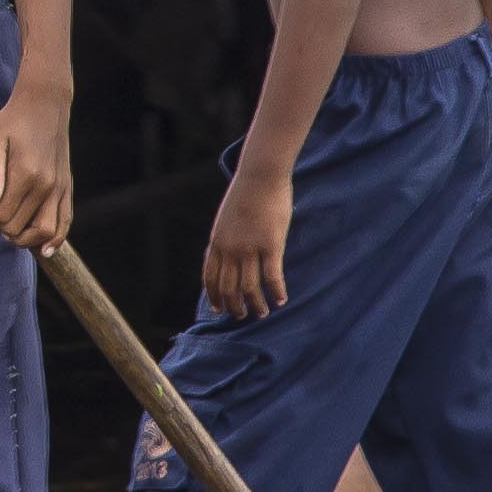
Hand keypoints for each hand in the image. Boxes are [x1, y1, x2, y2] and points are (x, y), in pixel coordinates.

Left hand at [0, 83, 74, 252]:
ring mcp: (60, 187)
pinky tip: (46, 250)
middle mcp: (46, 185)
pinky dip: (56, 239)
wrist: (46, 104)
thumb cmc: (15, 120)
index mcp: (26, 173)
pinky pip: (65, 221)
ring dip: (25, 240)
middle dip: (0, 225)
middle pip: (20, 227)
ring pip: (45, 231)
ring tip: (12, 230)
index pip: (2, 214)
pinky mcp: (67, 187)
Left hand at [201, 164, 291, 318]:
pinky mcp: (270, 245)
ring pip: (249, 287)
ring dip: (256, 304)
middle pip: (229, 288)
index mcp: (217, 242)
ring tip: (263, 313)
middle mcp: (230, 249)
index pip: (210, 278)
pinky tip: (281, 300)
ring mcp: (249, 248)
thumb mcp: (226, 218)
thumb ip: (226, 238)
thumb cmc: (246, 193)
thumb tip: (229, 254)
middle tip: (243, 315)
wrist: (260, 175)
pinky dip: (276, 292)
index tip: (219, 310)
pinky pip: (272, 277)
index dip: (214, 296)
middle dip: (235, 306)